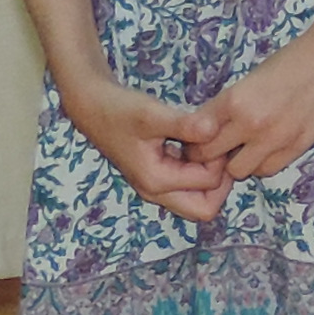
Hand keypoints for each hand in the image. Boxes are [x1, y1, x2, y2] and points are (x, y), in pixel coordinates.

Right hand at [70, 76, 231, 222]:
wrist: (93, 106)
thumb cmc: (120, 110)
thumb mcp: (152, 114)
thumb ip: (184, 124)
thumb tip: (214, 129)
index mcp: (156, 182)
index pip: (209, 185)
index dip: (220, 160)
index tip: (214, 135)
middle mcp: (156, 192)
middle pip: (205, 208)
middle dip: (220, 180)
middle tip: (218, 148)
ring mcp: (157, 187)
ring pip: (199, 198)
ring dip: (210, 174)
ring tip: (208, 144)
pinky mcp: (159, 177)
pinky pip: (190, 185)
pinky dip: (200, 169)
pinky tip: (198, 142)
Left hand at [178, 25, 313, 187]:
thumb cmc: (292, 61)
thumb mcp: (251, 79)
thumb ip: (228, 107)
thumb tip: (208, 129)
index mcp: (233, 99)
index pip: (195, 132)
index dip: (193, 138)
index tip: (198, 138)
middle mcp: (250, 122)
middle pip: (209, 155)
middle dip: (209, 154)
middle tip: (217, 148)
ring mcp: (274, 138)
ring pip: (237, 171)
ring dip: (237, 162)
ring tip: (245, 148)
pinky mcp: (296, 147)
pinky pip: (266, 170)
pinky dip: (262, 164)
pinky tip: (267, 149)